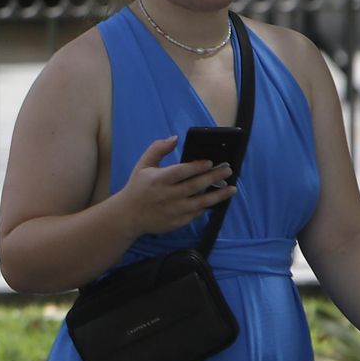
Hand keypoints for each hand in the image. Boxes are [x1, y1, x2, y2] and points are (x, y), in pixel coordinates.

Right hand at [112, 136, 234, 236]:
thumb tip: (174, 138)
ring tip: (231, 188)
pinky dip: (207, 207)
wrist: (128, 215)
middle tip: (228, 170)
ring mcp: (173, 210)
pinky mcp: (176, 222)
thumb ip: (158, 149)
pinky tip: (216, 200)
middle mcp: (167, 195)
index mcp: (159, 180)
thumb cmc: (138, 188)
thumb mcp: (143, 165)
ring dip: (218, 195)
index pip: (181, 171)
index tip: (210, 162)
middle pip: (195, 186)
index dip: (197, 166)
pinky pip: (196, 214)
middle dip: (214, 177)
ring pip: (201, 202)